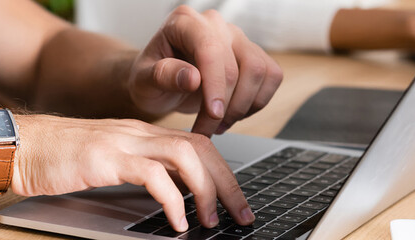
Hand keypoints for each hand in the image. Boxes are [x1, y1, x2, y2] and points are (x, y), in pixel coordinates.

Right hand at [11, 115, 255, 231]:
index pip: (198, 145)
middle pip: (201, 148)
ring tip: (211, 220)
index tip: (235, 202)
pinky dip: (173, 200)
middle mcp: (139, 133)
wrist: (18, 146)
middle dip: (227, 183)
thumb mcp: (109, 163)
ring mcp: (123, 142)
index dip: (223, 173)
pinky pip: (152, 175)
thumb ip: (141, 172)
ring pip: (186, 156)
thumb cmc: (58, 159)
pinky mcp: (106, 158)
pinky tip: (177, 220)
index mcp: (143, 134)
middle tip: (240, 215)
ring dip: (206, 191)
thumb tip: (174, 198)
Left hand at [128, 6, 282, 136]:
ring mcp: (236, 38)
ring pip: (261, 71)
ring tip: (218, 124)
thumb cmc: (150, 79)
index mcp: (184, 22)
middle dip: (227, 105)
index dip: (216, 84)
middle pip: (241, 63)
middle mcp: (214, 24)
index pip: (211, 48)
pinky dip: (256, 103)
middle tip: (207, 130)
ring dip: (243, 106)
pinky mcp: (252, 54)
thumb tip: (193, 78)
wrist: (159, 84)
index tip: (212, 114)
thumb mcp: (143, 81)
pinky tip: (233, 114)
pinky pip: (271, 77)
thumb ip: (162, 76)